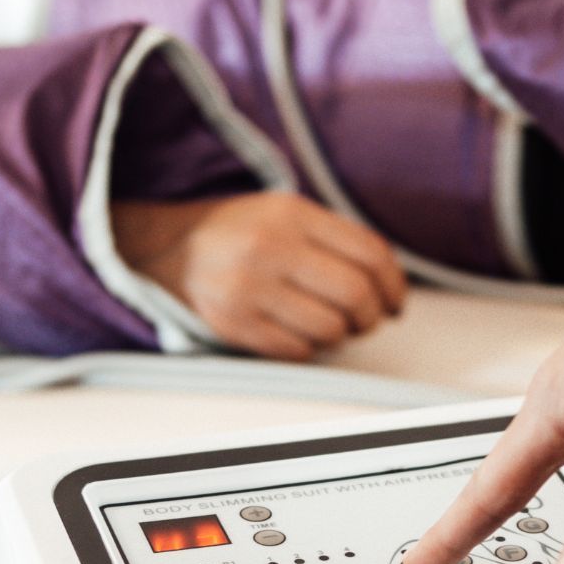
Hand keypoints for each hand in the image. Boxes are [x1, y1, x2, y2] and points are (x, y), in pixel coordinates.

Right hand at [112, 191, 406, 361]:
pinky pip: (297, 350)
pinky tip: (300, 332)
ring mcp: (249, 288)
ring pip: (330, 329)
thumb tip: (389, 283)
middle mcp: (270, 247)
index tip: (395, 300)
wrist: (168, 250)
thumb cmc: (241, 234)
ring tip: (331, 325)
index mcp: (292, 213)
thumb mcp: (285, 213)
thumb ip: (335, 238)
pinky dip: (309, 347)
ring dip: (341, 334)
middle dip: (372, 315)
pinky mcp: (233, 323)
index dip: (394, 284)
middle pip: (356, 295)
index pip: (370, 254)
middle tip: (367, 319)